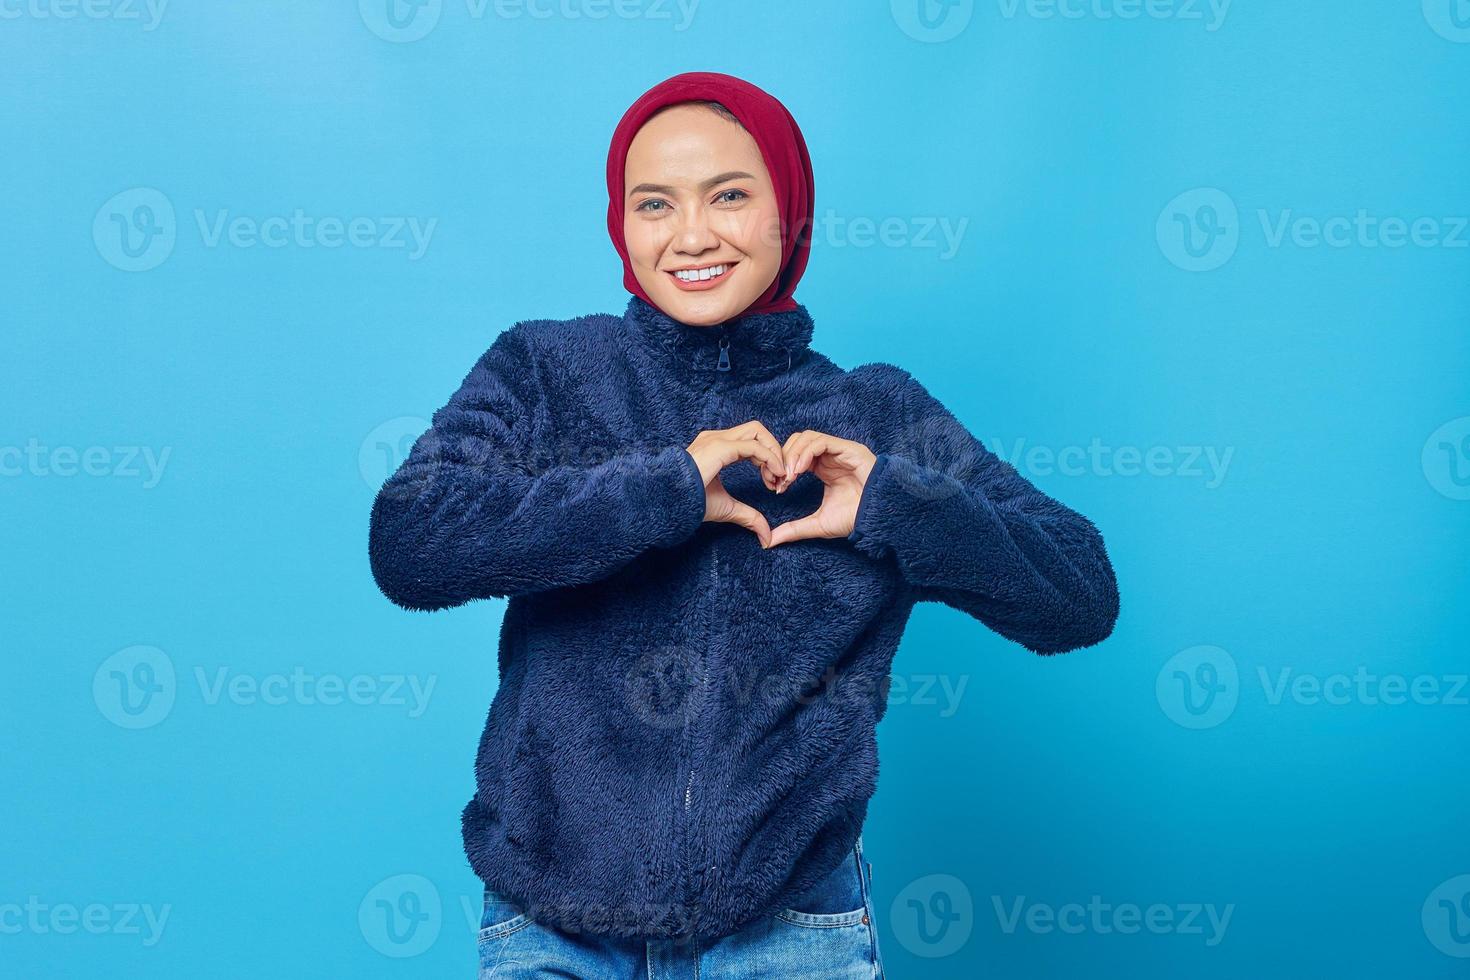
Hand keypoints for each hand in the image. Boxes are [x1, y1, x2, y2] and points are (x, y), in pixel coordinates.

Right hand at [685, 421, 788, 547]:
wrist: (670, 504)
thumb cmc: (691, 504)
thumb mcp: (727, 509)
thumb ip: (748, 517)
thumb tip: (766, 536)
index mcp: (716, 447)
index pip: (751, 440)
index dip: (767, 459)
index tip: (773, 483)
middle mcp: (716, 438)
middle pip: (757, 430)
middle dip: (774, 450)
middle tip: (780, 477)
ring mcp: (717, 440)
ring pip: (758, 431)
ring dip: (774, 452)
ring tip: (778, 477)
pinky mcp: (719, 447)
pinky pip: (754, 446)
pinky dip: (769, 458)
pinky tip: (774, 475)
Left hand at [765, 430, 877, 546]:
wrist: (877, 518)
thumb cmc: (854, 518)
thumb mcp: (818, 524)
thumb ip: (794, 529)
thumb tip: (770, 541)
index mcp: (822, 468)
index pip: (795, 455)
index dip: (782, 468)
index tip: (777, 488)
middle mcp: (830, 456)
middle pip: (797, 442)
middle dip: (784, 459)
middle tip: (780, 480)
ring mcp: (839, 451)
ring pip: (807, 438)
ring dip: (793, 455)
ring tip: (789, 477)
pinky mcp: (848, 448)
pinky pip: (821, 442)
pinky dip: (805, 453)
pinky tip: (799, 471)